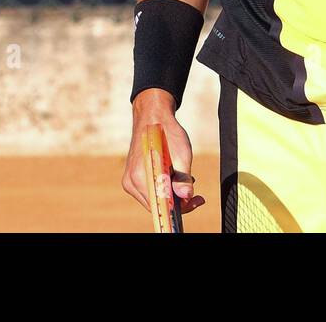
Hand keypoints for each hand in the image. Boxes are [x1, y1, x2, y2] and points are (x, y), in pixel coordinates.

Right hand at [122, 90, 205, 215]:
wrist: (152, 117)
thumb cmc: (167, 133)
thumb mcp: (181, 154)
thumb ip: (183, 178)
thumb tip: (186, 197)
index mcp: (140, 177)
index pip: (160, 205)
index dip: (179, 207)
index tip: (196, 202)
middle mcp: (131, 182)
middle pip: (157, 204)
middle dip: (177, 201)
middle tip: (195, 195)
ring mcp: (130, 181)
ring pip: (154, 199)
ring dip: (171, 194)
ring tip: (184, 178)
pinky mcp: (132, 178)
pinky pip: (150, 191)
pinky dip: (163, 188)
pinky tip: (173, 176)